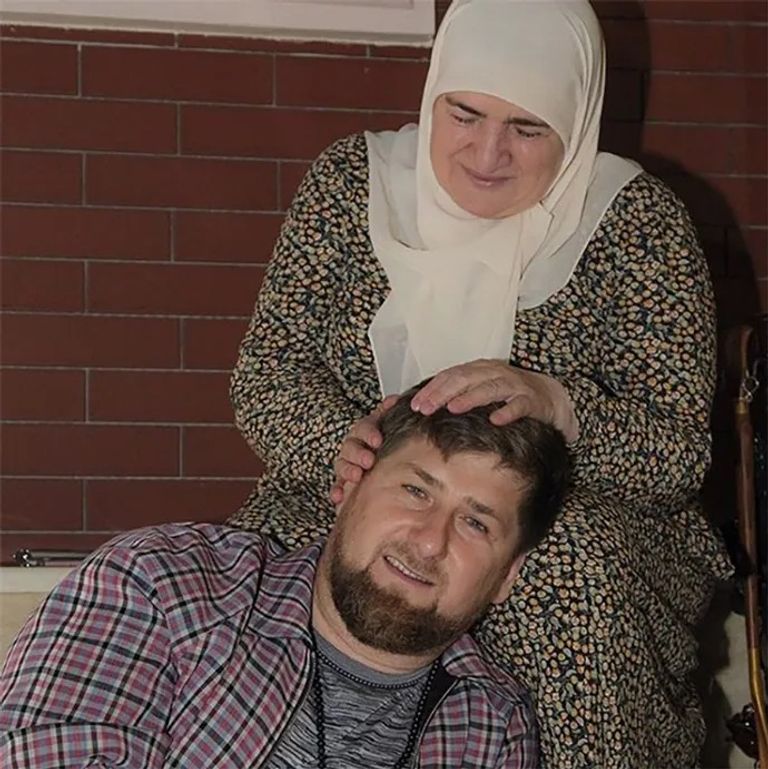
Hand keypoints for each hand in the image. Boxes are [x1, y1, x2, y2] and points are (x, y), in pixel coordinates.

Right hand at [329, 395, 399, 503]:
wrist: (383, 460)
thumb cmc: (386, 442)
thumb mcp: (389, 426)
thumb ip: (389, 412)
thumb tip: (395, 399)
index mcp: (366, 431)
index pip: (364, 427)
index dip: (369, 433)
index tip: (377, 440)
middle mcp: (355, 446)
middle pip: (350, 446)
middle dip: (358, 454)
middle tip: (369, 461)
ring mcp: (348, 463)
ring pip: (342, 465)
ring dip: (348, 470)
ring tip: (357, 476)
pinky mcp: (344, 482)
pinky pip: (337, 486)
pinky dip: (337, 491)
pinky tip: (338, 497)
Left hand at [409, 359, 578, 442]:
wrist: (549, 396)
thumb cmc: (508, 395)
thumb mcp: (480, 390)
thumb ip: (456, 396)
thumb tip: (422, 409)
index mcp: (479, 370)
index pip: (450, 375)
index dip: (431, 389)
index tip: (415, 405)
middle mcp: (494, 373)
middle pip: (465, 379)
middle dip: (442, 393)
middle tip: (426, 408)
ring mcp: (514, 385)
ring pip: (489, 388)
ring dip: (470, 398)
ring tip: (453, 408)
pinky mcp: (531, 400)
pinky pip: (518, 405)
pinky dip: (506, 411)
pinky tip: (494, 420)